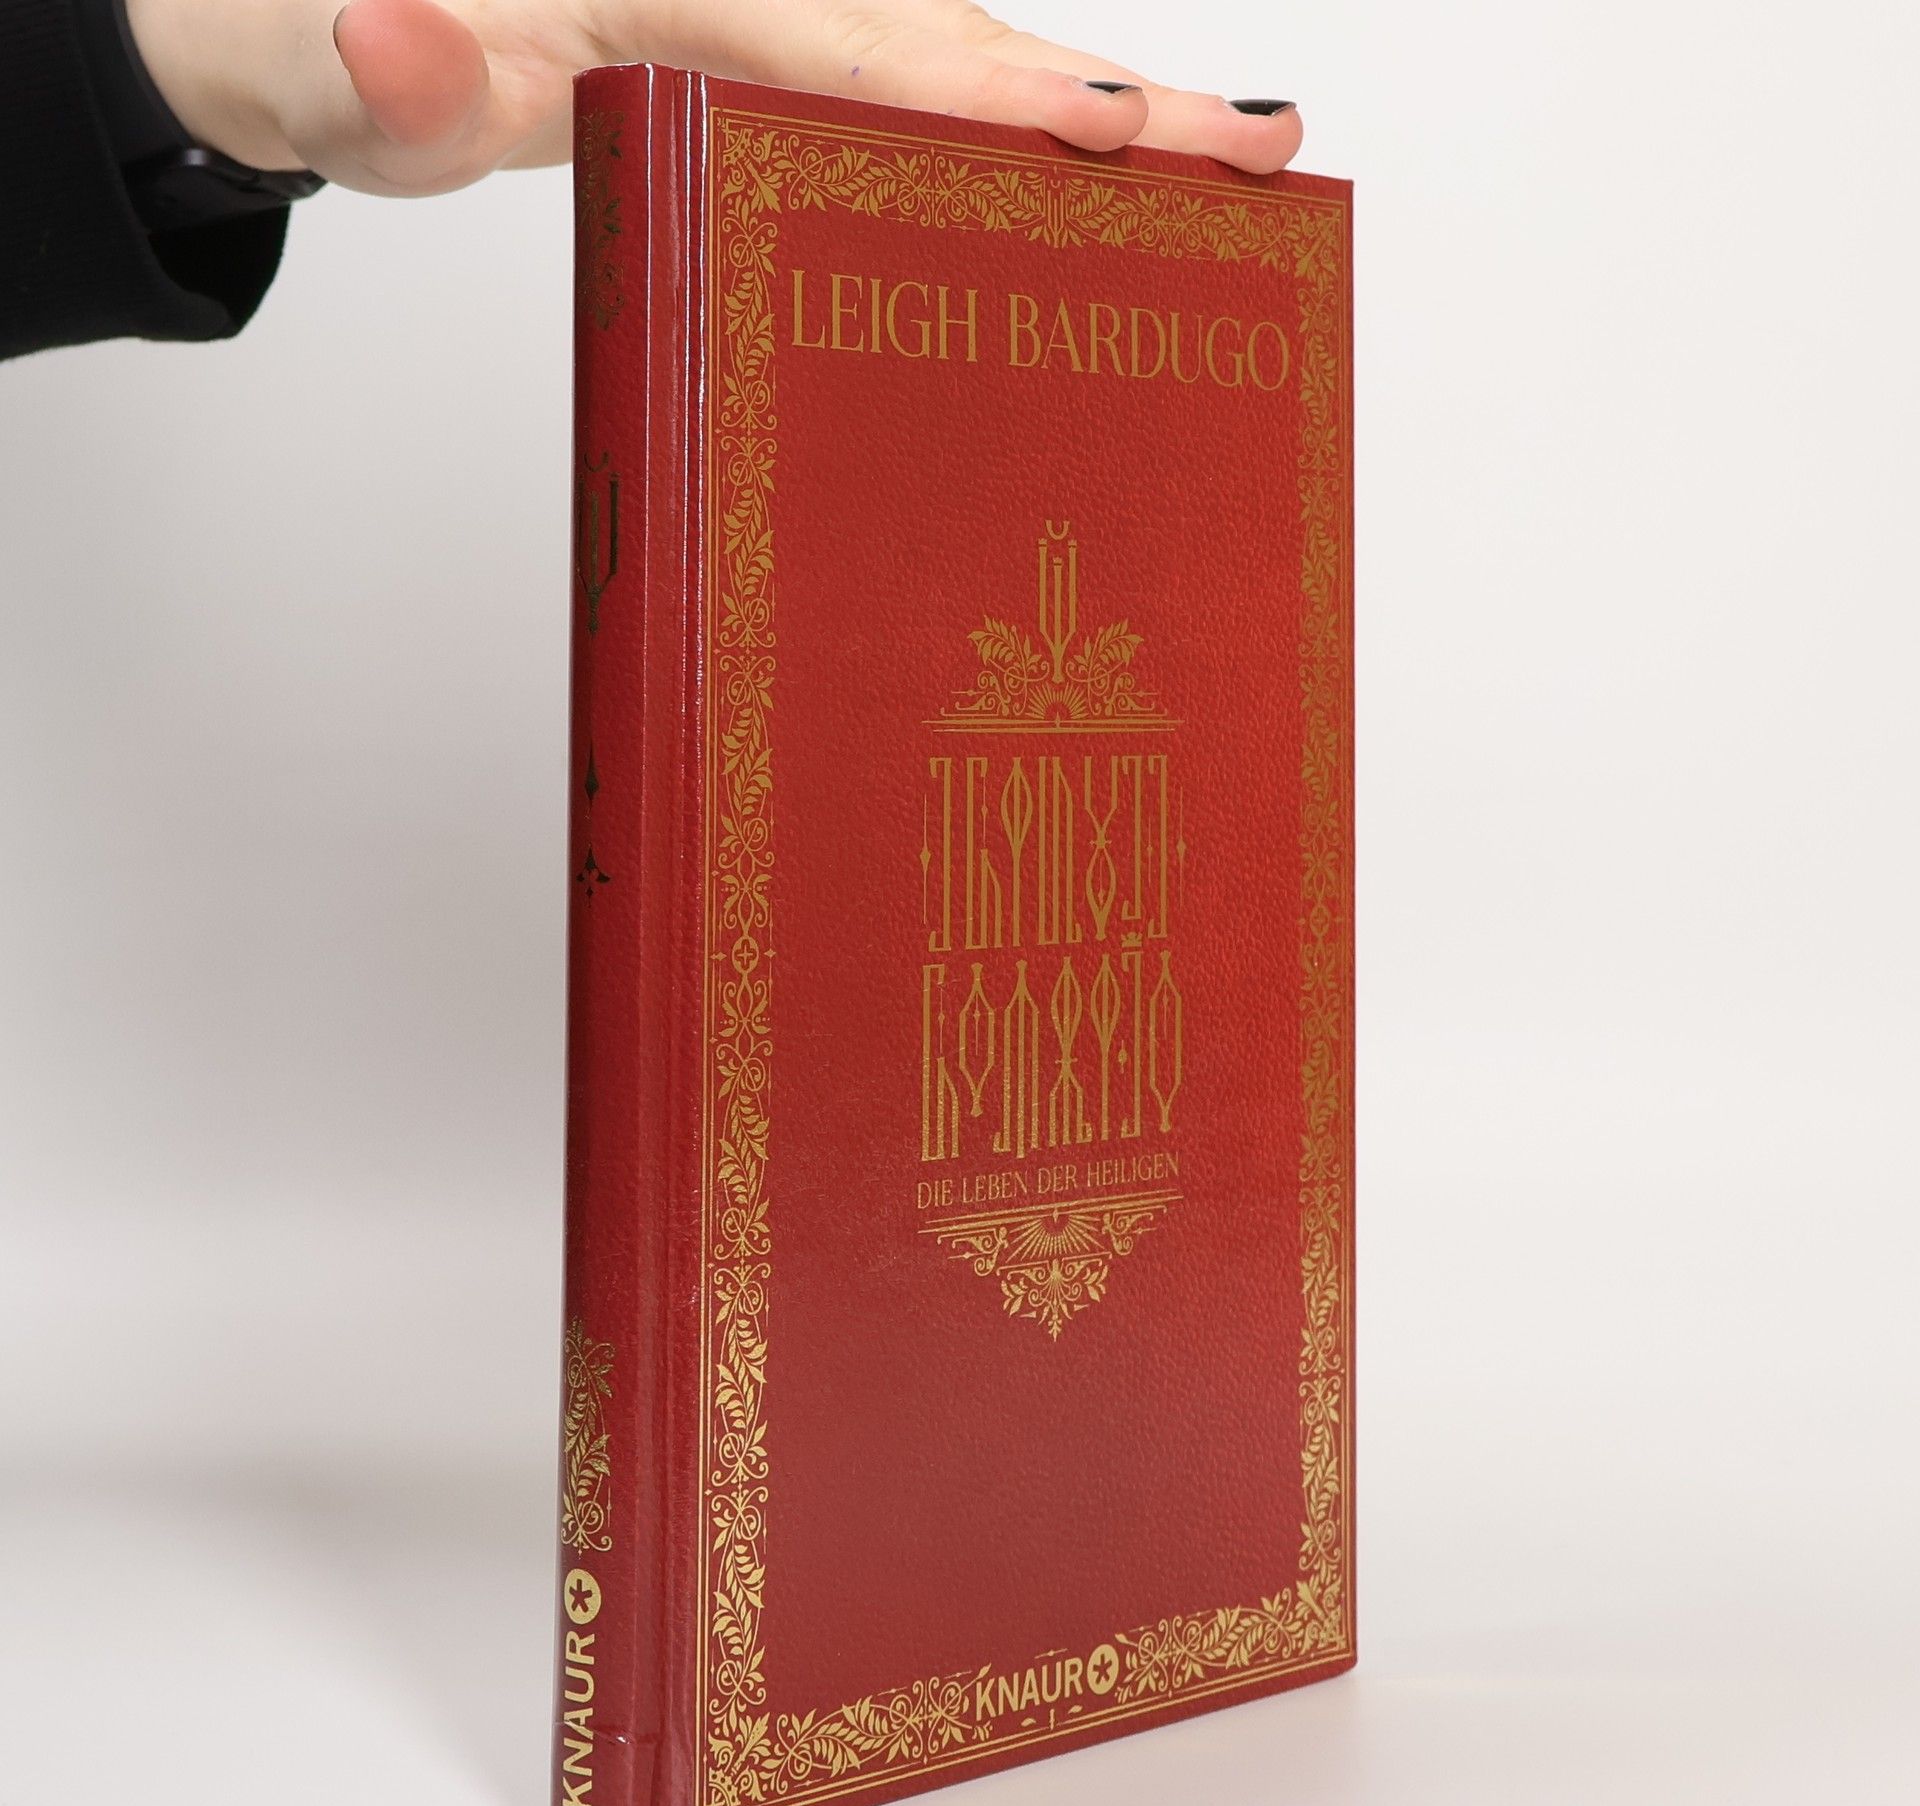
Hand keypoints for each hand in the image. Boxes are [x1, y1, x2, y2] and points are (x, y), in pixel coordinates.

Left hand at [127, 0, 1301, 194]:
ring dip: (1083, 109)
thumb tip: (410, 53)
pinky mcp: (757, 45)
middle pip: (943, 38)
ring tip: (1225, 161)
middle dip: (1106, 101)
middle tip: (1261, 152)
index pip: (851, 49)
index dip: (990, 102)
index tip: (1125, 140)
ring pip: (942, 49)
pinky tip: (1084, 161)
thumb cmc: (319, 42)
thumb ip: (366, 84)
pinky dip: (1004, 114)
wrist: (296, 13)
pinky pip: (901, 75)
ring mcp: (752, 12)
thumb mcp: (308, 75)